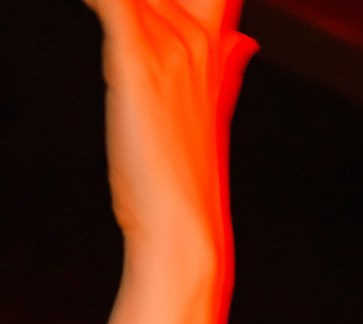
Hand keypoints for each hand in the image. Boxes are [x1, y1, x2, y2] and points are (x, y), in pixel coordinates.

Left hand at [82, 0, 254, 323]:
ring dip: (122, 3)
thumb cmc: (181, 182)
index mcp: (213, 43)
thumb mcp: (207, 113)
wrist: (184, 238)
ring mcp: (170, 45)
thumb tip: (247, 41)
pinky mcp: (136, 57)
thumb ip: (226, 68)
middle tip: (142, 44)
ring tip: (116, 25)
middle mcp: (196, 37)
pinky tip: (93, 1)